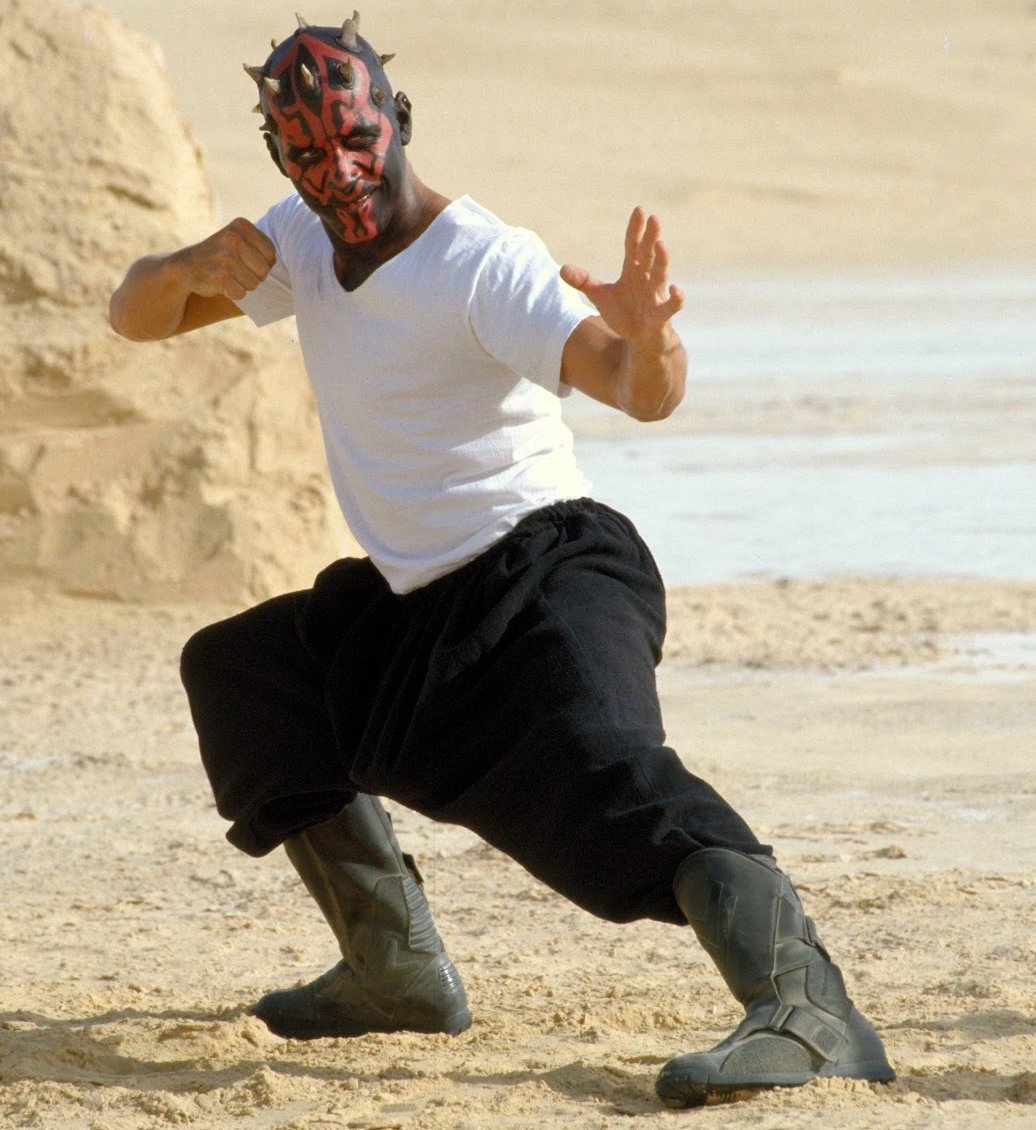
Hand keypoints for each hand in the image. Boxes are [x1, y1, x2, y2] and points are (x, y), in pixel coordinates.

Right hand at [174, 218, 276, 301]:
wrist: (185, 267)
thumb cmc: (220, 255)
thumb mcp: (239, 239)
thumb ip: (261, 245)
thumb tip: (285, 262)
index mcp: (241, 225)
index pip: (271, 254)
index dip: (261, 263)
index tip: (245, 259)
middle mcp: (233, 238)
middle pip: (264, 271)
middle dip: (253, 276)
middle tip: (234, 270)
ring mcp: (225, 257)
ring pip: (254, 284)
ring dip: (243, 285)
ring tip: (227, 275)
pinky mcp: (219, 276)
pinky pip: (241, 293)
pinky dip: (233, 293)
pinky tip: (220, 283)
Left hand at [560, 207, 683, 351]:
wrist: (641, 340)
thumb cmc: (624, 314)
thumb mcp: (601, 296)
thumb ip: (584, 281)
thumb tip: (561, 269)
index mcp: (632, 271)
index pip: (633, 246)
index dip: (635, 230)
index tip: (639, 210)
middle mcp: (646, 279)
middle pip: (648, 255)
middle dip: (651, 238)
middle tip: (654, 218)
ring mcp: (655, 296)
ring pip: (660, 275)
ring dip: (662, 261)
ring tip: (661, 245)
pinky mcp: (661, 316)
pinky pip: (671, 306)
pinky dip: (676, 298)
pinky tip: (676, 288)